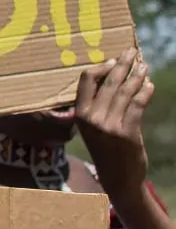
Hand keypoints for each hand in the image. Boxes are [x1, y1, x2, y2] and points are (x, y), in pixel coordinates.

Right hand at [76, 48, 155, 199]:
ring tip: (144, 66)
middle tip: (133, 51)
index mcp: (79, 115)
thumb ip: (99, 107)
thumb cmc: (106, 149)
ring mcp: (109, 125)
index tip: (114, 60)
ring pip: (124, 91)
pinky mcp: (126, 132)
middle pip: (108, 82)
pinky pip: (138, 104)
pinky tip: (149, 85)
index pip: (86, 81)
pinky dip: (145, 92)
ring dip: (137, 75)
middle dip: (123, 64)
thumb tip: (116, 78)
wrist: (117, 177)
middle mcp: (91, 119)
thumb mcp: (93, 128)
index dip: (101, 67)